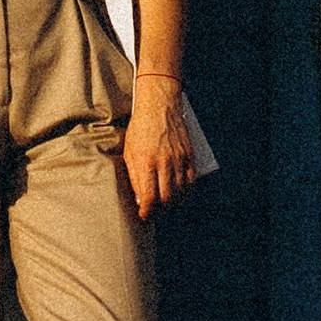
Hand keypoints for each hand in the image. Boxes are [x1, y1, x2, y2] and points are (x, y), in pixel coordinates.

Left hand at [123, 72, 194, 220]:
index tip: (143, 216)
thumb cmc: (140, 128)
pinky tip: (178, 194)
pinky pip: (191, 182)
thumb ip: (134, 177)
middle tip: (153, 213)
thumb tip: (139, 199)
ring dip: (172, 204)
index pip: (150, 198)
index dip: (147, 212)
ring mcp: (179, 159)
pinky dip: (185, 193)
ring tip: (164, 205)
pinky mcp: (189, 155)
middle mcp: (165, 162)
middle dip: (159, 211)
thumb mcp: (129, 152)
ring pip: (180, 193)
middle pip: (167, 199)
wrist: (159, 105)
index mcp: (146, 161)